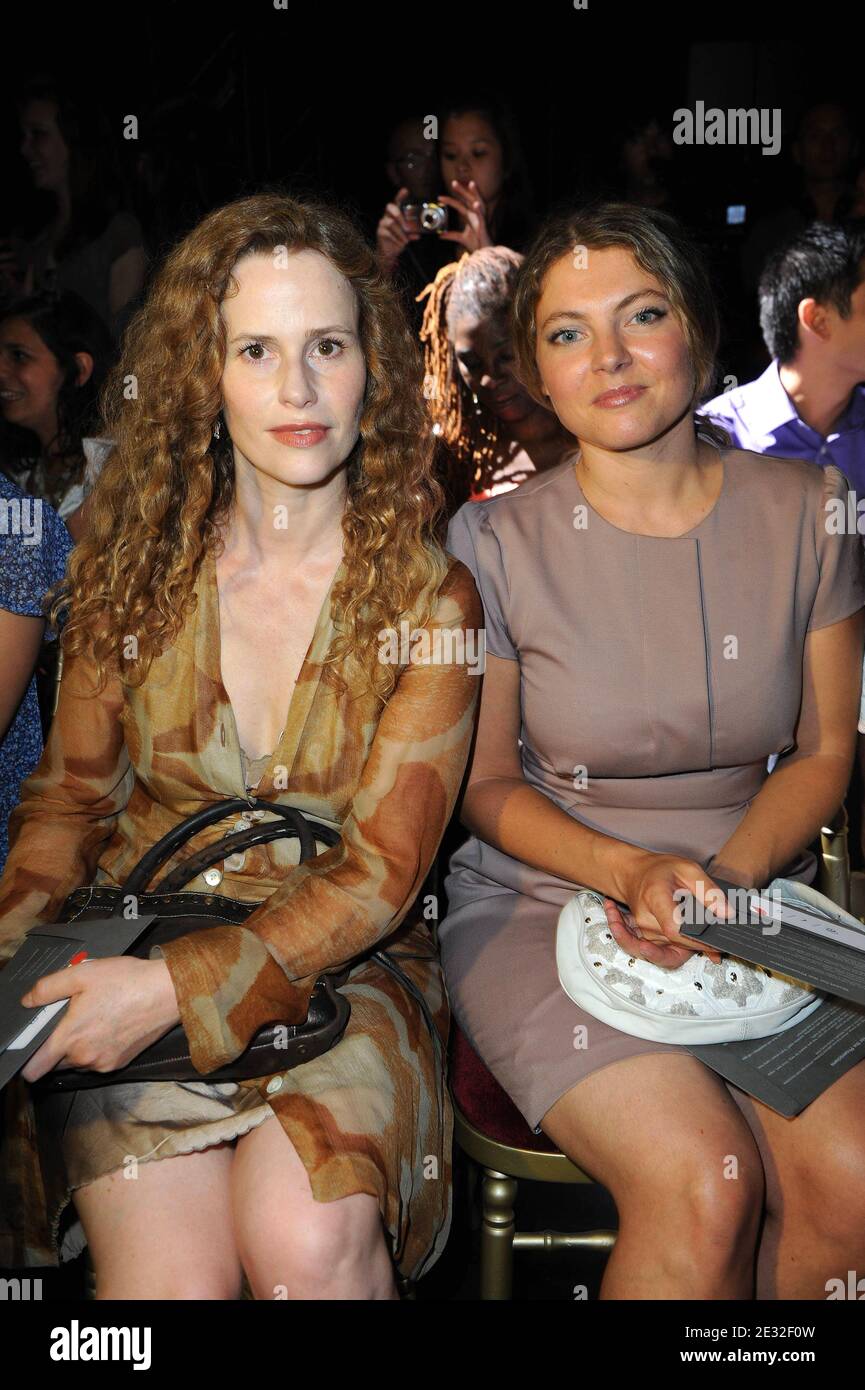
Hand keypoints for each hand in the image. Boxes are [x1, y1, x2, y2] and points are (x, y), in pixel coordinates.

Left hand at [19, 957, 180, 1081]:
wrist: (168, 992)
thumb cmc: (127, 981)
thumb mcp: (82, 973)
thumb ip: (48, 988)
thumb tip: (28, 1001)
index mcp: (70, 1038)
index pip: (34, 1069)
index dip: (27, 1058)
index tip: (33, 1043)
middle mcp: (85, 1057)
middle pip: (54, 1064)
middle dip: (56, 1045)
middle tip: (70, 1018)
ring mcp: (103, 1063)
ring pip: (77, 1062)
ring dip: (77, 1047)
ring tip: (93, 1018)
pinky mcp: (119, 1064)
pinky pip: (97, 1061)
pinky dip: (97, 1048)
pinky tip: (108, 1025)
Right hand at [375, 186, 419, 272]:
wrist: (389, 255)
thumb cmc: (398, 242)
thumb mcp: (407, 236)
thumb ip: (412, 233)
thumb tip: (418, 234)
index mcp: (394, 215)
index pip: (396, 202)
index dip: (400, 196)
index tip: (405, 190)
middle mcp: (387, 217)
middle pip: (390, 208)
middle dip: (399, 215)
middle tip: (407, 227)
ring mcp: (382, 224)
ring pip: (391, 223)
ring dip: (401, 233)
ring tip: (405, 240)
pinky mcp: (380, 232)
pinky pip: (389, 233)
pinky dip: (397, 239)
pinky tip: (400, 243)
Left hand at [437, 180, 492, 251]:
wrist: (485, 253)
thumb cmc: (477, 244)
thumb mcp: (461, 238)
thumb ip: (451, 235)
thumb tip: (440, 235)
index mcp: (470, 217)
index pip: (460, 205)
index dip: (450, 200)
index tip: (440, 197)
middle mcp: (475, 216)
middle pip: (468, 199)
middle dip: (462, 190)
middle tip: (453, 182)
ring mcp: (480, 220)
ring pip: (478, 203)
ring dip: (475, 193)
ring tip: (471, 184)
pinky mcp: (484, 227)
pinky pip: (482, 217)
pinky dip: (479, 210)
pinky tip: (475, 204)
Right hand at [603, 852, 731, 969]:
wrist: (634, 873)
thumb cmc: (659, 870)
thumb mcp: (688, 869)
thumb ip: (709, 891)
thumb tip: (727, 912)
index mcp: (655, 897)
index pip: (674, 929)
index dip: (696, 940)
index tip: (715, 942)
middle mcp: (646, 918)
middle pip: (677, 941)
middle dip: (699, 941)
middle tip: (717, 934)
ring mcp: (644, 930)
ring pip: (675, 947)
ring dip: (692, 943)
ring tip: (704, 931)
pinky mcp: (647, 938)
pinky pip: (667, 951)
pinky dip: (684, 947)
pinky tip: (697, 941)